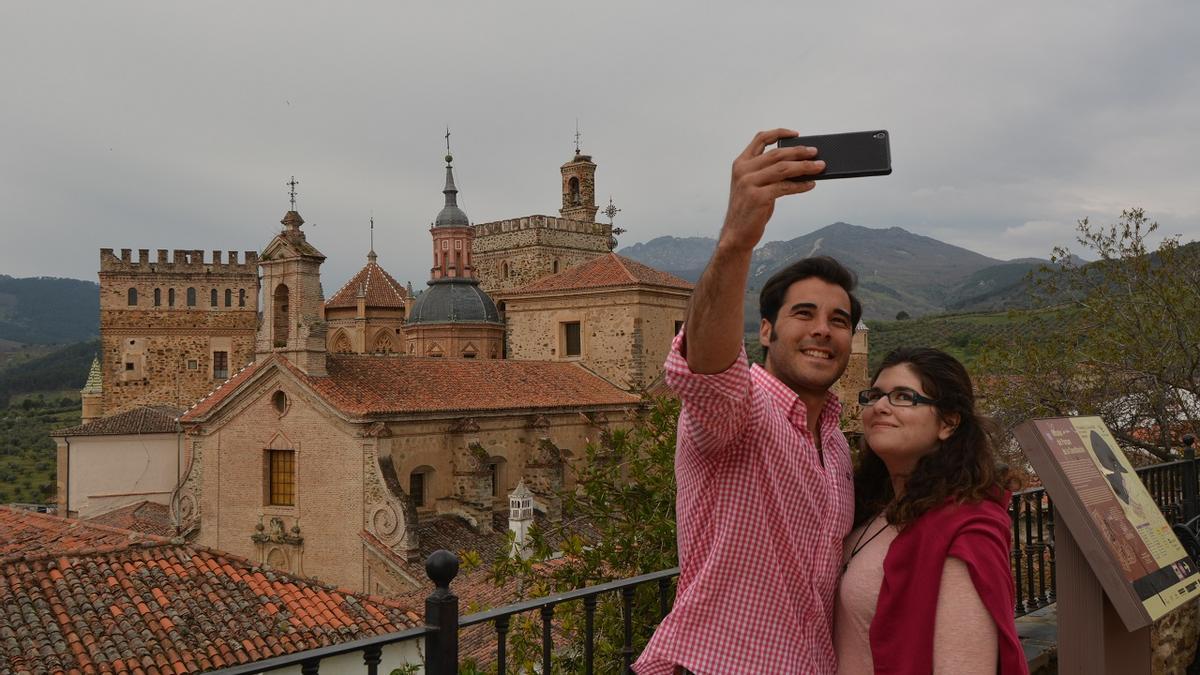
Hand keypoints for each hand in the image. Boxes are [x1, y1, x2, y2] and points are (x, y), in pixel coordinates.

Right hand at [719, 129, 823, 252]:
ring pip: (783, 168)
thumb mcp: (754, 186)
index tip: (796, 134)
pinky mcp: (757, 197)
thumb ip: (769, 173)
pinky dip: (800, 185)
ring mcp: (749, 183)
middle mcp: (743, 171)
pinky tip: (810, 184)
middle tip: (815, 152)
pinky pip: (785, 187)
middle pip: (777, 154)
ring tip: (819, 167)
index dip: (779, 133)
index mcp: (741, 164)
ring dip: (804, 166)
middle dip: (799, 152)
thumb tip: (798, 165)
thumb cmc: (749, 209)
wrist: (736, 234)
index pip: (760, 139)